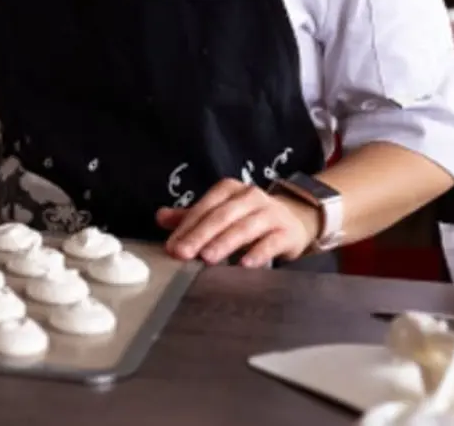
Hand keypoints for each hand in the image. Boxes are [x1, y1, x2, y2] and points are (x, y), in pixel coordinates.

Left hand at [156, 178, 319, 267]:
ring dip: (224, 243)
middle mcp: (249, 196)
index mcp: (229, 189)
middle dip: (200, 236)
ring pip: (244, 228)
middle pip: (221, 216)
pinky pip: (271, 242)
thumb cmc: (247, 218)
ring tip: (207, 258)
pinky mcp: (287, 232)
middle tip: (183, 254)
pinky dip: (257, 253)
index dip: (186, 227)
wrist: (294, 219)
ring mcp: (270, 213)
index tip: (172, 247)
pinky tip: (244, 264)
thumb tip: (160, 217)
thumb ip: (190, 217)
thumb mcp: (218, 213)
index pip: (204, 208)